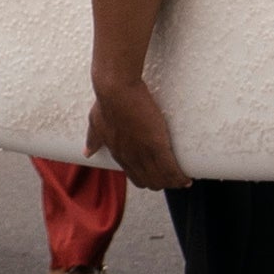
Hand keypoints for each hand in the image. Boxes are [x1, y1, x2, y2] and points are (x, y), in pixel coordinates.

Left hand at [88, 64, 186, 200]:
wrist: (116, 90)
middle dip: (161, 182)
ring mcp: (143, 153)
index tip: (155, 178)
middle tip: (173, 179)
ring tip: (183, 181)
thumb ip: (93, 138)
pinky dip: (180, 177)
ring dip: (173, 182)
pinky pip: (171, 169)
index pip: (134, 176)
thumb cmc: (106, 102)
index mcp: (118, 154)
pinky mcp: (157, 145)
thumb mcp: (96, 123)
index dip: (146, 179)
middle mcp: (130, 158)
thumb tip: (87, 152)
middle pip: (149, 181)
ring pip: (161, 178)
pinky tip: (187, 179)